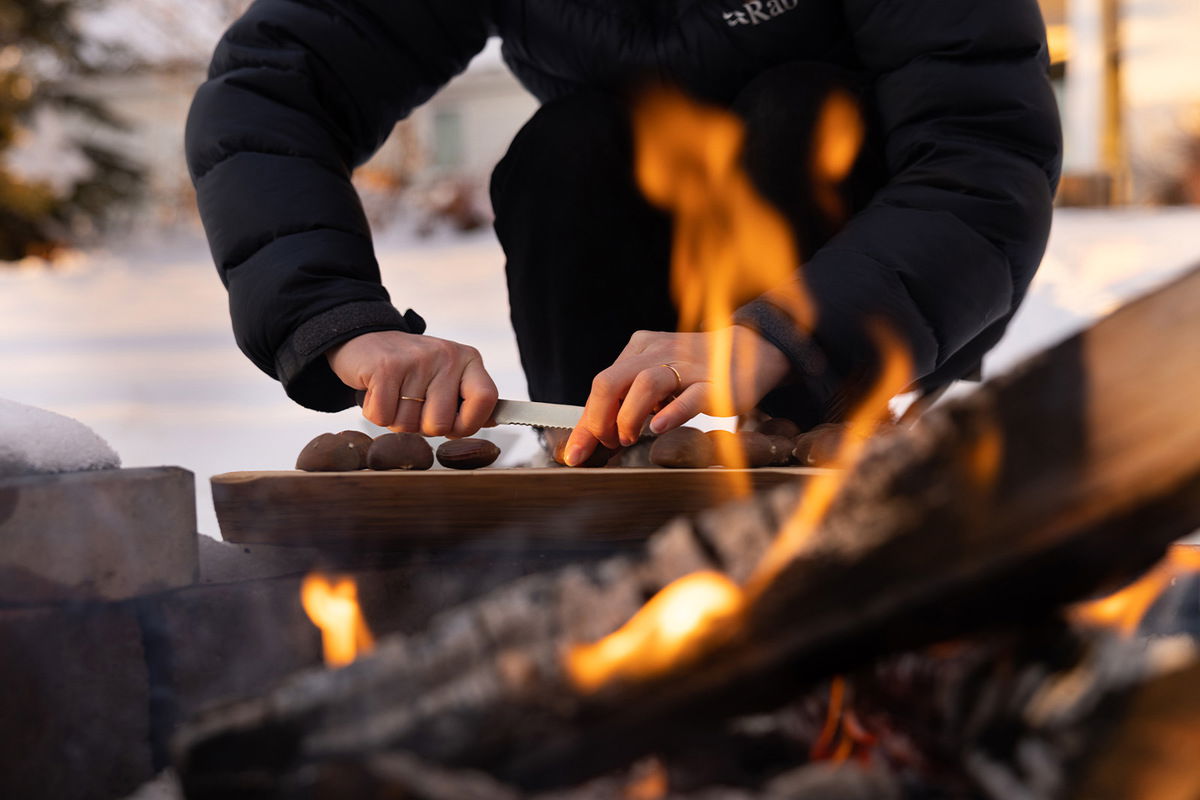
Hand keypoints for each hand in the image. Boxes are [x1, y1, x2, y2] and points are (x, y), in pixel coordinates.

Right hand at [326, 331, 498, 437]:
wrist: (365, 340)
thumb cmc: (411, 369)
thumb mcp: (447, 377)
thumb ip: (469, 400)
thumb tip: (493, 421)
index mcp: (468, 359)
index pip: (486, 400)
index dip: (467, 424)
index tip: (451, 425)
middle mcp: (447, 355)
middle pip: (440, 424)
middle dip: (421, 426)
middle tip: (411, 403)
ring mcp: (417, 359)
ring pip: (408, 425)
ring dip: (395, 419)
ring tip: (394, 394)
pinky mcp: (386, 367)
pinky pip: (383, 417)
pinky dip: (375, 413)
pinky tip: (378, 392)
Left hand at [561, 326, 790, 465]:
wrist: (753, 350)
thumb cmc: (697, 372)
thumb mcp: (658, 378)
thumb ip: (629, 400)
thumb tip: (594, 437)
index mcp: (640, 350)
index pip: (602, 384)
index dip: (585, 422)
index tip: (575, 454)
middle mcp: (659, 352)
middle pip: (613, 381)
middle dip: (599, 418)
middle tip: (604, 445)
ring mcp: (688, 366)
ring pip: (647, 383)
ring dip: (629, 415)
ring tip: (628, 439)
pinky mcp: (716, 382)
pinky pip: (692, 395)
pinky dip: (672, 412)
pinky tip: (658, 426)